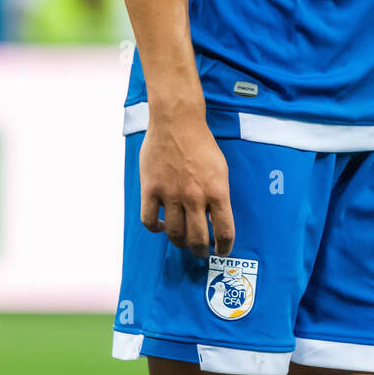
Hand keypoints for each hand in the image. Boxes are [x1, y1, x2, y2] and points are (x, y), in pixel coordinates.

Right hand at [138, 109, 233, 257]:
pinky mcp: (151, 189)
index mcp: (217, 192)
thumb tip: (215, 219)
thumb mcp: (220, 170)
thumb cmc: (201, 144)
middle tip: (201, 252)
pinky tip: (161, 226)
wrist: (177, 122)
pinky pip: (149, 220)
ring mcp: (171, 194)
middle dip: (201, 251)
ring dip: (179, 242)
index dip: (224, 247)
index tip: (222, 251)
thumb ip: (218, 195)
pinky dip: (155, 228)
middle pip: (197, 239)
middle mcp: (194, 196)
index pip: (224, 231)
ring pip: (174, 233)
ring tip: (182, 241)